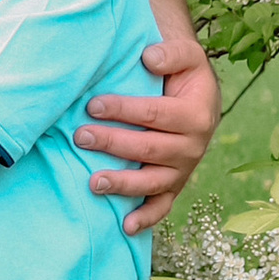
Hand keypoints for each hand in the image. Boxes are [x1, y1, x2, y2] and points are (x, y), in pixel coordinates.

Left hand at [76, 28, 220, 234]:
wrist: (198, 98)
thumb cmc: (184, 75)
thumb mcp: (186, 56)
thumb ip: (171, 52)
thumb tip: (148, 59)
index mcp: (197, 115)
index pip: (154, 113)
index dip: (123, 109)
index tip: (92, 105)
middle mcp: (193, 147)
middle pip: (149, 148)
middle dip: (113, 143)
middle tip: (80, 136)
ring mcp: (183, 170)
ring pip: (153, 182)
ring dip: (123, 184)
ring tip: (93, 183)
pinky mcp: (174, 186)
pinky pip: (162, 206)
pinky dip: (145, 218)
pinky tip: (124, 227)